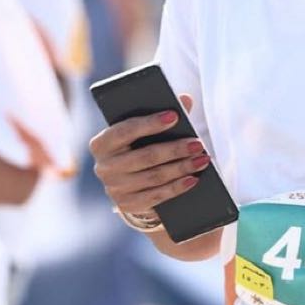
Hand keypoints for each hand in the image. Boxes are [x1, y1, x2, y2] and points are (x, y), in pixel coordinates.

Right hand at [89, 94, 208, 222]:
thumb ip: (161, 114)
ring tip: (202, 159)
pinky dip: (177, 187)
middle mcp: (104, 167)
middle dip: (175, 149)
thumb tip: (185, 100)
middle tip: (198, 144)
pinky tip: (193, 179)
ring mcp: (114, 188)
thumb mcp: (143, 131)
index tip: (174, 116)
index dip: (150, 123)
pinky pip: (156, 196)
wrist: (127, 180)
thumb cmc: (137, 146)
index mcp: (102, 142)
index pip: (126, 130)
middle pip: (145, 156)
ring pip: (154, 177)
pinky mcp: (127, 204)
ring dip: (181, 168)